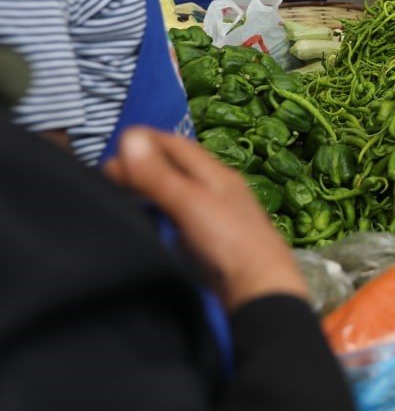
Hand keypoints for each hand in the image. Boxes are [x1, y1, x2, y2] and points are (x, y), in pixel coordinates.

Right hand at [103, 128, 307, 311]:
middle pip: (176, 167)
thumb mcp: (190, 203)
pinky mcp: (207, 240)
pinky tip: (144, 218)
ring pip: (176, 190)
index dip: (147, 140)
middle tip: (106, 173)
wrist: (258, 287)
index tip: (115, 142)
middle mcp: (216, 189)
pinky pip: (177, 214)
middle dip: (144, 163)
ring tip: (118, 192)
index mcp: (217, 174)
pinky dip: (157, 209)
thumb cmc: (228, 241)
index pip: (177, 146)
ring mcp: (213, 214)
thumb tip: (129, 136)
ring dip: (149, 186)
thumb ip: (159, 174)